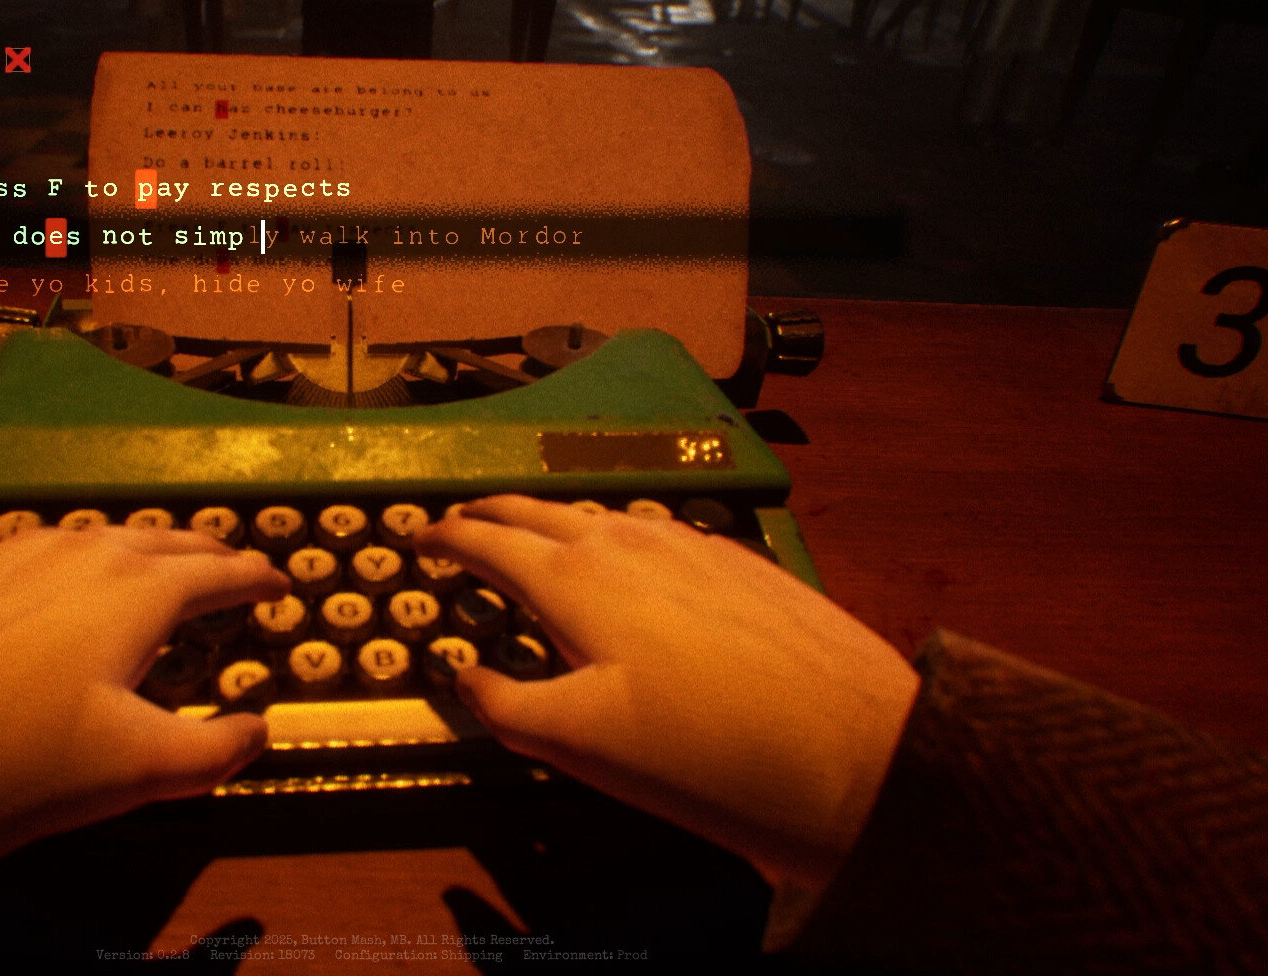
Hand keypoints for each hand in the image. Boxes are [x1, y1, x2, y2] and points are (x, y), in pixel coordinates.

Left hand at [0, 526, 288, 917]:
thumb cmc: (15, 767)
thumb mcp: (138, 771)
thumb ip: (216, 751)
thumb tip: (257, 730)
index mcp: (138, 588)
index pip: (219, 571)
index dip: (256, 577)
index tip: (279, 583)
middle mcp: (80, 551)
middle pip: (161, 542)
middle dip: (206, 554)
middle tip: (231, 570)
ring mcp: (10, 553)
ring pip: (95, 540)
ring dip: (138, 554)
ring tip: (153, 576)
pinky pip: (36, 552)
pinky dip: (72, 563)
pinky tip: (60, 590)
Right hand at [414, 496, 918, 901]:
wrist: (852, 754)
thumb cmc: (700, 756)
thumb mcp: (580, 744)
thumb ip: (505, 704)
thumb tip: (463, 674)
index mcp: (574, 578)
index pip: (488, 540)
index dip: (445, 536)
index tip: (416, 537)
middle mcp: (628, 542)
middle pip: (540, 511)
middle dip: (491, 513)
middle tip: (461, 523)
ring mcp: (693, 546)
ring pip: (601, 514)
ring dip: (553, 520)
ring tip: (534, 538)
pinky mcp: (742, 565)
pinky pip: (657, 531)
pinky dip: (615, 534)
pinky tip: (630, 559)